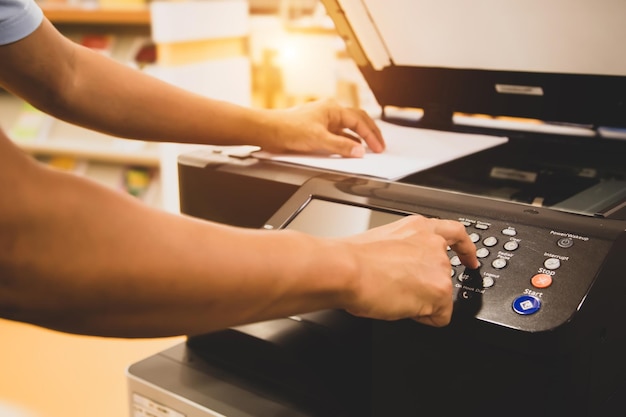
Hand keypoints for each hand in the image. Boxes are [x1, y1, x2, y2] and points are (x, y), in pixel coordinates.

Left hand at [263, 98, 384, 156]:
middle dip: (370, 133)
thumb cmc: (288, 129)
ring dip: (359, 138)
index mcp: (333, 109)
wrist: (268, 131)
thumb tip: (359, 151)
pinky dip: (346, 142)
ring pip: (348, 128)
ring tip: (369, 149)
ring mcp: (324, 120)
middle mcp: (330, 112)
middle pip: (358, 121)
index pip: (360, 121)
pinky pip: (338, 135)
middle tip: (380, 146)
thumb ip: (341, 147)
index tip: (378, 148)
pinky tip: (349, 150)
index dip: (371, 135)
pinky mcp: (317, 130)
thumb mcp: (319, 140)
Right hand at [340, 215, 478, 326]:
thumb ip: (402, 250)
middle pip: (445, 273)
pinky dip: (424, 318)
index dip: (466, 250)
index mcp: (418, 228)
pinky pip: (441, 316)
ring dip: (422, 300)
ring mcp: (439, 266)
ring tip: (394, 295)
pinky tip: (403, 308)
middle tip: (402, 290)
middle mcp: (433, 243)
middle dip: (428, 285)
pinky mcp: (440, 290)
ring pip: (441, 294)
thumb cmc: (352, 259)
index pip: (455, 234)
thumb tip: (399, 268)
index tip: (471, 260)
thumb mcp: (382, 242)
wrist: (346, 270)